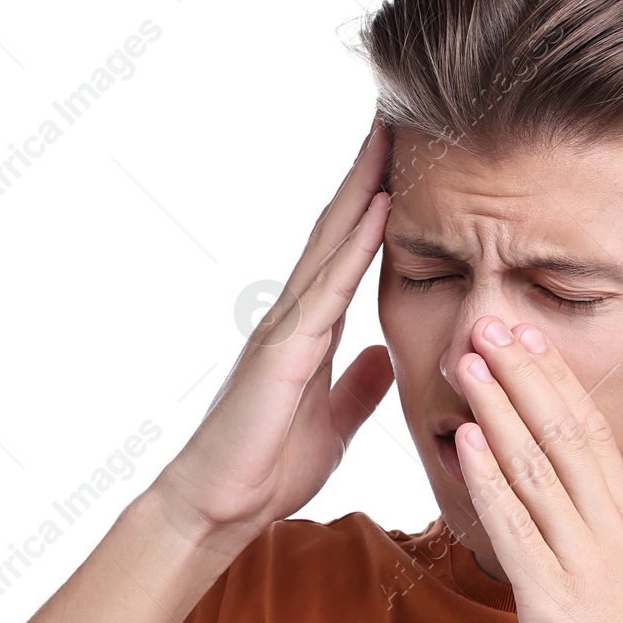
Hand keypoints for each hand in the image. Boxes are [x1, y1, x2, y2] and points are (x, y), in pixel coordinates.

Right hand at [153, 115, 394, 544]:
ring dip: (364, 186)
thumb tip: (383, 357)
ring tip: (392, 134)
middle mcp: (296, 315)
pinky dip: (356, 244)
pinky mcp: (284, 350)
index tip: (405, 160)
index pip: (350, 252)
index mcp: (311, 331)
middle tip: (397, 116)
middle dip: (369, 172)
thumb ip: (356, 387)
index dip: (376, 204)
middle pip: (339, 227)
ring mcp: (287, 327)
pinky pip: (329, 286)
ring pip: (332, 240)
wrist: (218, 506)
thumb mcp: (332, 423)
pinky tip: (380, 207)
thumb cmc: (266, 468)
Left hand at [449, 316, 622, 622]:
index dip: (555, 378)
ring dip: (499, 409)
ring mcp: (586, 562)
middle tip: (492, 321)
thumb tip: (562, 501)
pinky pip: (517, 528)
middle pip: (566, 432)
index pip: (590, 430)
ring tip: (469, 360)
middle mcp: (612, 530)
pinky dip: (490, 479)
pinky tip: (467, 442)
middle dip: (525, 373)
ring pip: (539, 468)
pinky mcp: (555, 601)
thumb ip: (596, 536)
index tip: (526, 335)